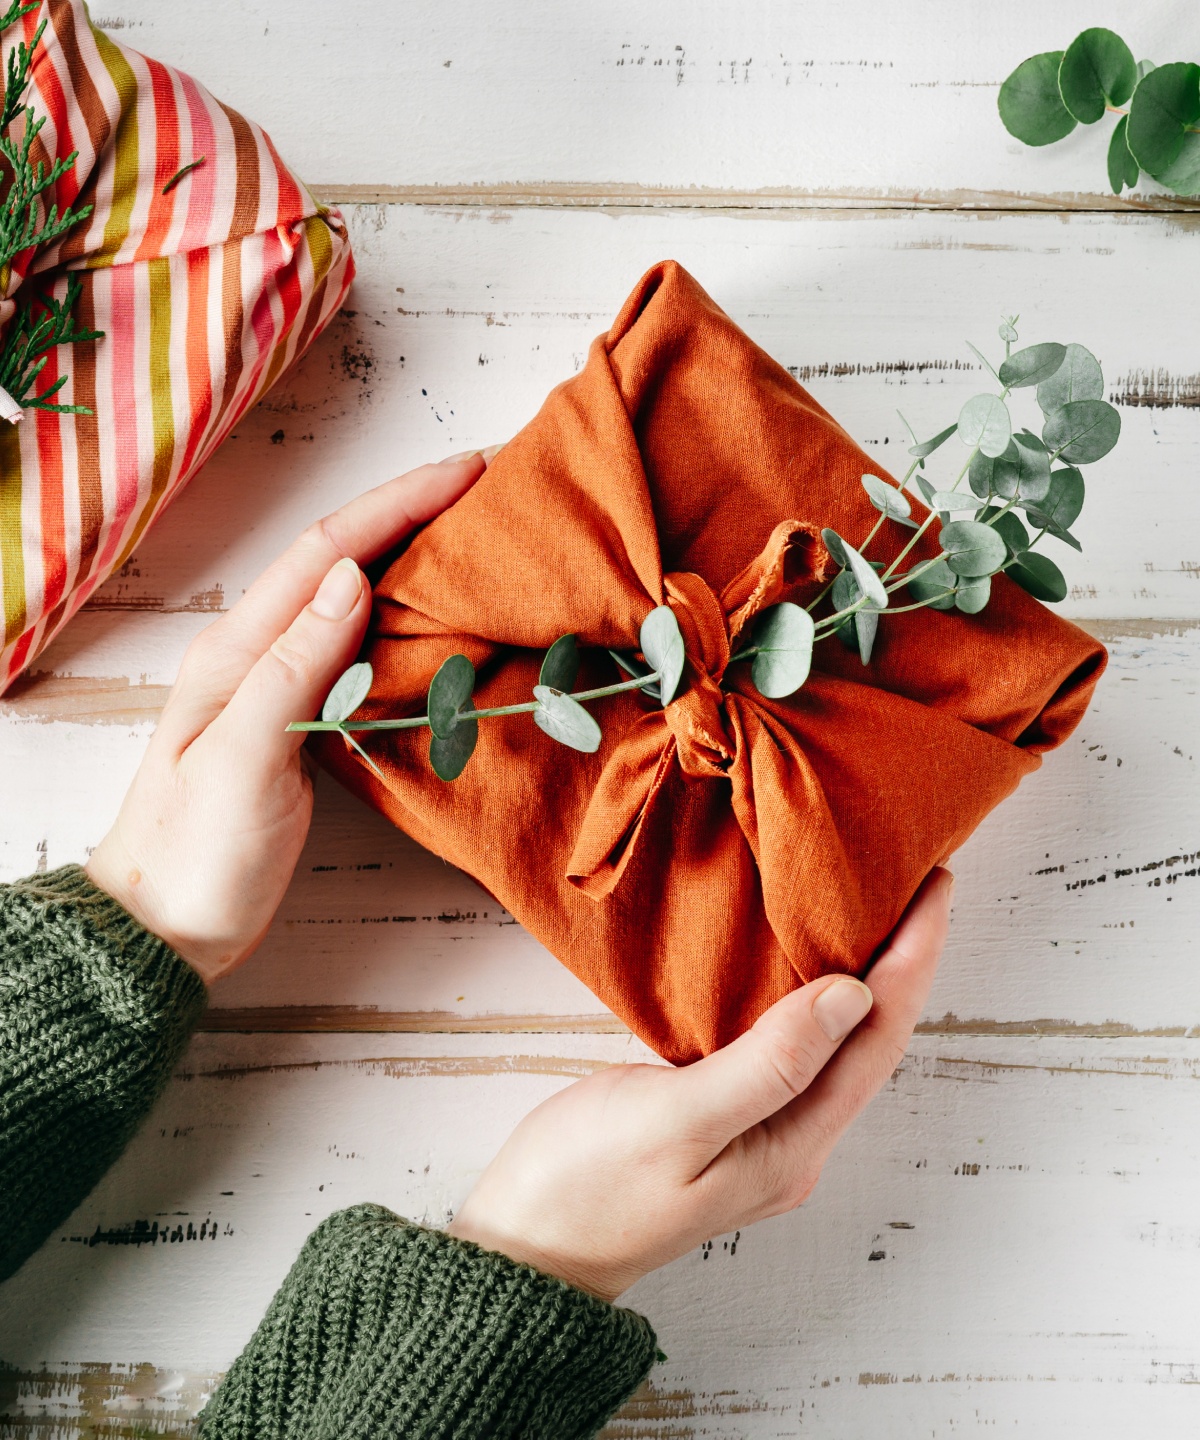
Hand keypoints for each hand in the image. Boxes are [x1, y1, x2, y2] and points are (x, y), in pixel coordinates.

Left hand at [86, 450, 490, 984]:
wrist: (165, 926)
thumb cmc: (194, 852)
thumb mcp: (241, 760)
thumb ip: (292, 667)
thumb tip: (352, 578)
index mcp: (237, 649)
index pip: (328, 553)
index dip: (398, 504)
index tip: (468, 473)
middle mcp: (259, 652)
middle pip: (344, 559)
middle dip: (413, 513)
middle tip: (489, 490)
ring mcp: (281, 686)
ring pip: (357, 599)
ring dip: (414, 559)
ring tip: (479, 539)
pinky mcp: (303, 722)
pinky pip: (362, 650)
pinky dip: (407, 620)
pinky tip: (442, 620)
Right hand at [447, 868, 952, 1300]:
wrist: (523, 1248)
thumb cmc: (586, 1188)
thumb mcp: (676, 1122)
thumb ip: (768, 1064)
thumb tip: (851, 997)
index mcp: (792, 1148)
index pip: (878, 1041)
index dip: (912, 961)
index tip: (932, 888)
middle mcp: (791, 1142)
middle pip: (869, 1042)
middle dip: (900, 962)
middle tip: (915, 882)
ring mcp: (758, 1133)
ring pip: (830, 1042)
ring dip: (859, 974)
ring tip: (872, 908)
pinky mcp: (722, 1116)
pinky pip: (786, 1045)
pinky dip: (804, 994)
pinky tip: (796, 961)